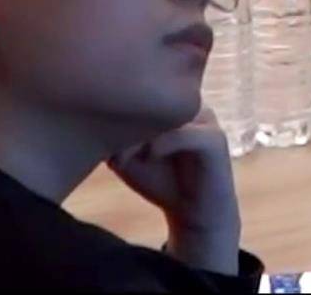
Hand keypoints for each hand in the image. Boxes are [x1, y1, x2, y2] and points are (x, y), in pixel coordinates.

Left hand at [108, 107, 241, 273]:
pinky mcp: (215, 139)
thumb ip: (115, 138)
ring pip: (167, 115)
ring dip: (141, 136)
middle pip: (153, 102)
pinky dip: (161, 145)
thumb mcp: (128, 159)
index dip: (117, 116)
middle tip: (113, 155)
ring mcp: (206, 119)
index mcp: (173, 105)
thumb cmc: (160, 182)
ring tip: (125, 159)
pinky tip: (149, 158)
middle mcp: (191, 106)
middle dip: (126, 125)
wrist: (195, 213)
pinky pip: (184, 134)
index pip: (141, 97)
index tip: (105, 148)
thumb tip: (95, 120)